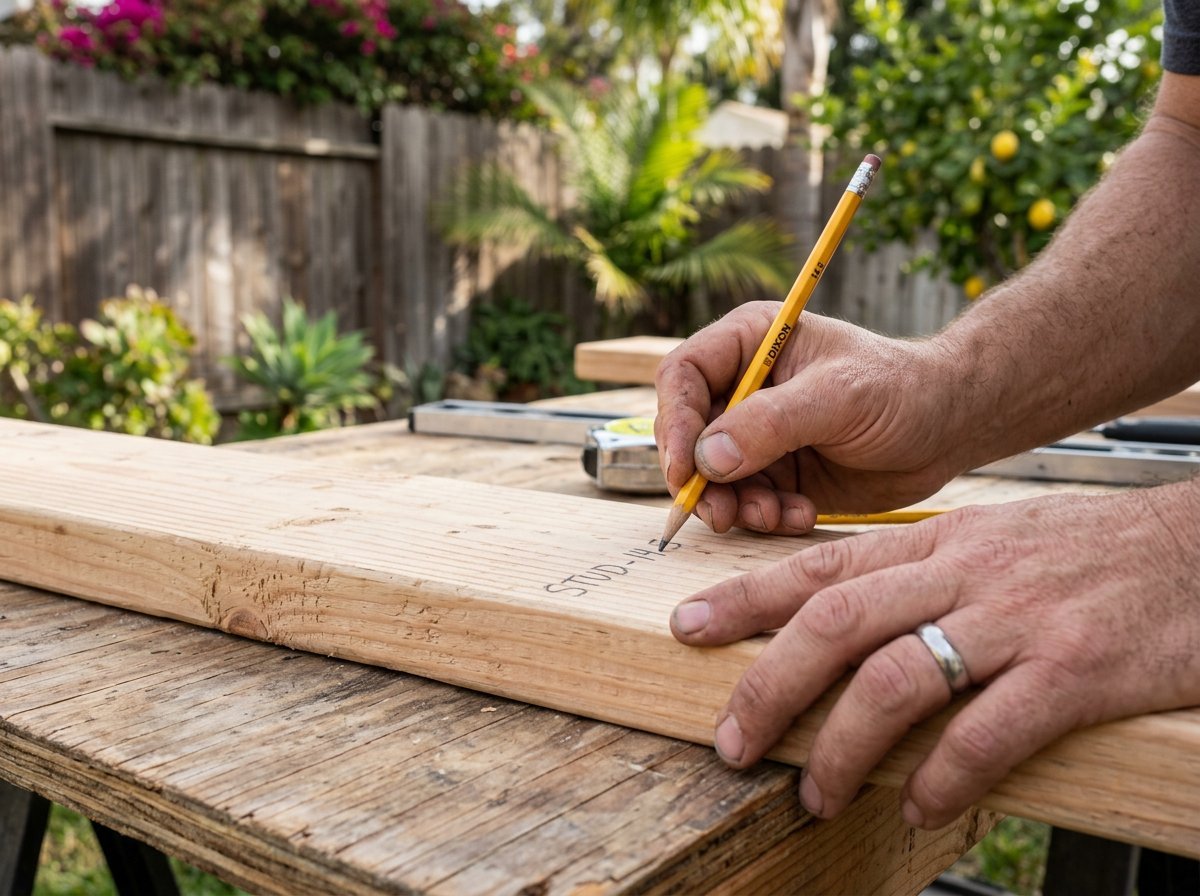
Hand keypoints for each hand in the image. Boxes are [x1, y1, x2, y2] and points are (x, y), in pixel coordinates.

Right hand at [654, 303, 970, 535]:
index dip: (673, 423)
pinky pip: (745, 503)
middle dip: (701, 480)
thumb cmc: (903, 389)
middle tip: (721, 514)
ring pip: (711, 478)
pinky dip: (765, 518)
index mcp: (749, 344)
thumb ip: (771, 423)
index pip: (683, 377)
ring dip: (734, 506)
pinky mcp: (775, 475)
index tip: (685, 470)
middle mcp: (742, 388)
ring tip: (775, 516)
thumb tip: (706, 456)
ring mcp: (756, 435)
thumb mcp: (839, 397)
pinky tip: (802, 515)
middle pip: (687, 436)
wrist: (949, 428)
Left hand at [670, 481, 1199, 827]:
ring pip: (897, 676)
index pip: (822, 566)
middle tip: (731, 740)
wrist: (1198, 549)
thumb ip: (922, 577)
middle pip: (837, 620)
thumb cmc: (1089, 553)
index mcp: (938, 544)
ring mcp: (1016, 619)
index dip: (747, 597)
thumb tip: (847, 621)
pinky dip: (943, 774)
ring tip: (814, 792)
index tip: (688, 624)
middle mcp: (963, 574)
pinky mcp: (1074, 669)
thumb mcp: (992, 543)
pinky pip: (989, 729)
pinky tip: (919, 805)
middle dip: (770, 682)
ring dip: (843, 744)